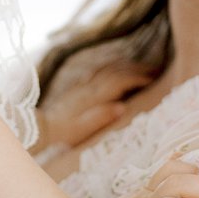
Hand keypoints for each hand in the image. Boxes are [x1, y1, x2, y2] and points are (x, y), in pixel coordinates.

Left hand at [34, 60, 153, 154]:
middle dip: (136, 69)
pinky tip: (115, 68)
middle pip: (116, 72)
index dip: (137, 79)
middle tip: (154, 70)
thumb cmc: (65, 132)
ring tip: (141, 67)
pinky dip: (112, 67)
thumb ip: (102, 117)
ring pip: (108, 69)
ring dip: (126, 66)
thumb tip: (122, 107)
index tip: (153, 79)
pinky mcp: (79, 88)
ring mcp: (84, 86)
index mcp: (95, 97)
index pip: (120, 82)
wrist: (44, 126)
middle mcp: (91, 87)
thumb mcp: (84, 128)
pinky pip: (99, 72)